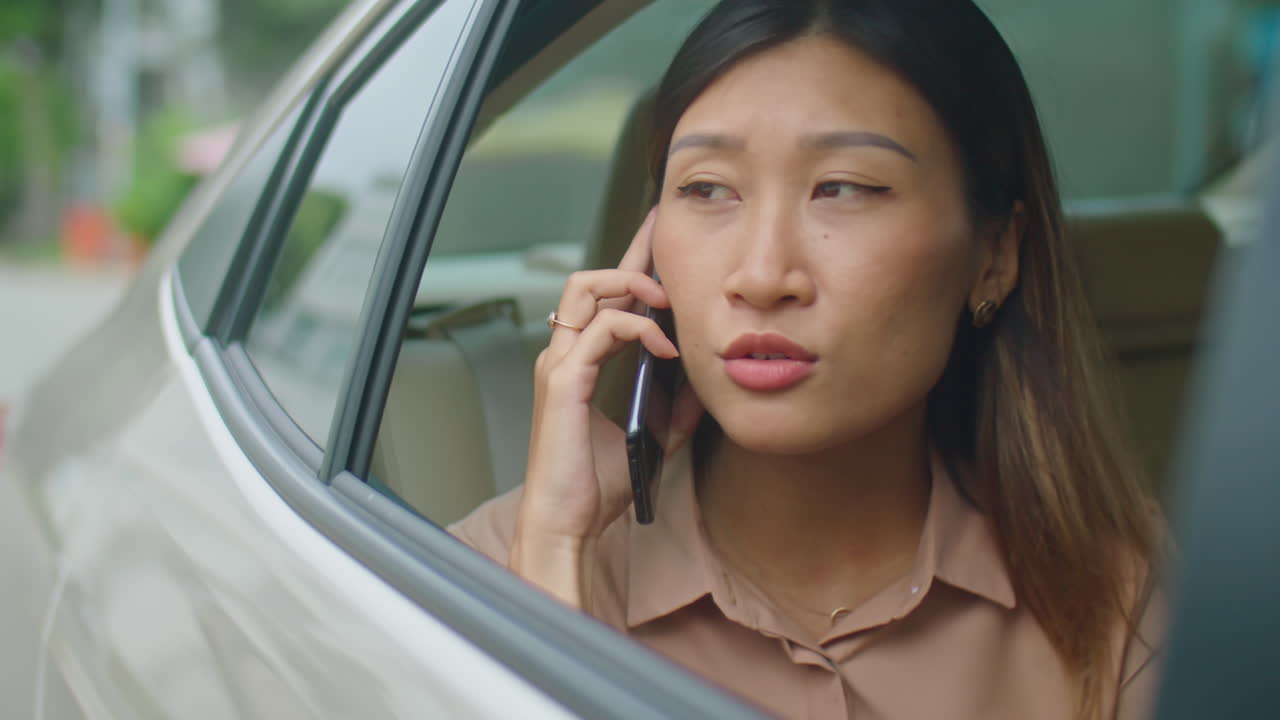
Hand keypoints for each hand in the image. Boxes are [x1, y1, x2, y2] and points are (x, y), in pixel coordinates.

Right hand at [511, 208, 701, 608]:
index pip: (605, 298)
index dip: (632, 263)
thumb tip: (709, 381)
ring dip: (632, 284)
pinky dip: (639, 329)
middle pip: (590, 279)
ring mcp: (559, 365)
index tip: (660, 237)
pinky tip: (667, 349)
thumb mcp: (654, 435)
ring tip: (669, 301)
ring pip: (586, 289)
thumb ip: (677, 407)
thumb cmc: (596, 485)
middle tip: (671, 251)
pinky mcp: (562, 382)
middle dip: (633, 257)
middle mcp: (564, 355)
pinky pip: (601, 330)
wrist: (570, 522)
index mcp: (579, 363)